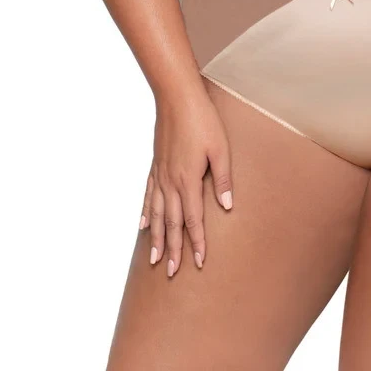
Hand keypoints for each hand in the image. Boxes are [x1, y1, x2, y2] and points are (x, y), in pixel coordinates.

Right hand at [139, 82, 232, 276]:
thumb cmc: (203, 120)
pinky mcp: (155, 166)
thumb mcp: (221, 148)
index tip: (199, 263)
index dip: (196, 243)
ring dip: (157, 238)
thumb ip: (223, 178)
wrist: (176, 98)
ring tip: (155, 260)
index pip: (193, 220)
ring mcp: (160, 175)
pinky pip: (148, 196)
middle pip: (172, 223)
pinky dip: (146, 213)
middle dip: (173, 249)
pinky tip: (143, 226)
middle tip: (172, 272)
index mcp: (189, 181)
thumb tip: (226, 206)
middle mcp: (171, 182)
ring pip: (157, 214)